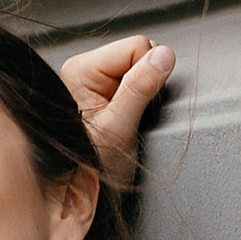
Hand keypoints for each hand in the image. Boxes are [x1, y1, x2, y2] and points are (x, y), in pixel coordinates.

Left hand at [59, 33, 175, 193]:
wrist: (76, 194)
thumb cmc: (89, 167)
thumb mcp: (119, 129)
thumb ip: (141, 88)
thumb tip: (164, 56)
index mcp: (81, 70)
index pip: (138, 46)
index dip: (149, 74)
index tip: (137, 106)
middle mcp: (84, 70)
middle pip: (140, 54)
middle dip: (146, 83)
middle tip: (129, 117)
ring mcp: (93, 81)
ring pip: (140, 68)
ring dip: (142, 94)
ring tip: (125, 121)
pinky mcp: (103, 93)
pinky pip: (134, 83)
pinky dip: (137, 101)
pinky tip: (125, 121)